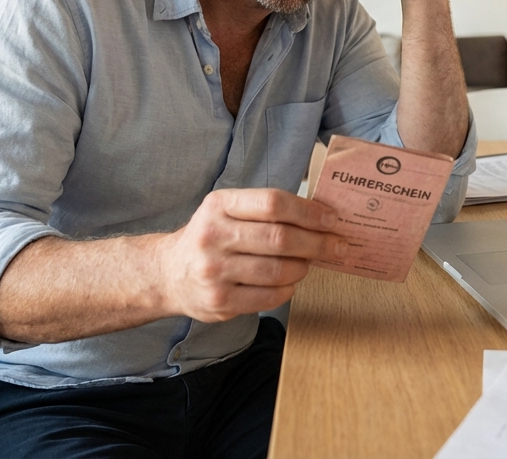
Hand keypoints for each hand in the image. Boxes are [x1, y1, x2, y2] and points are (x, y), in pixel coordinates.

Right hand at [154, 188, 346, 322]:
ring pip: (278, 270)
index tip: (331, 219)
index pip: (272, 203)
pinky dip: (288, 289)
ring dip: (303, 267)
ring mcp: (214, 272)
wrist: (169, 274)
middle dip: (317, 243)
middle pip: (280, 238)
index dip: (308, 212)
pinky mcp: (220, 302)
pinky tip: (289, 282)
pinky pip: (269, 296)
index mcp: (218, 205)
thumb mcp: (226, 210)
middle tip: (337, 245)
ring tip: (307, 263)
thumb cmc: (210, 238)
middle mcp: (213, 236)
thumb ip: (265, 210)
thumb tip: (319, 217)